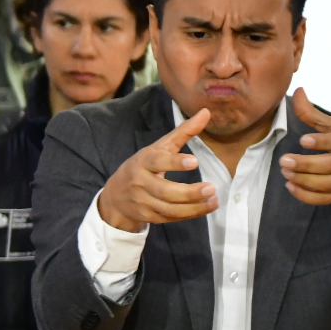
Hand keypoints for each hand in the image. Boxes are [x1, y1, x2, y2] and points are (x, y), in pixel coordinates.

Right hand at [97, 108, 218, 231]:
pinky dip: (191, 213)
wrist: (116, 196)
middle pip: (165, 191)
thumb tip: (206, 112)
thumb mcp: (159, 147)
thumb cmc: (144, 166)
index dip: (175, 163)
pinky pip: (172, 217)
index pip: (157, 162)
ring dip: (194, 206)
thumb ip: (183, 132)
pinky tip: (207, 207)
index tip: (194, 162)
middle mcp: (140, 183)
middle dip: (189, 192)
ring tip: (214, 199)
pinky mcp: (149, 216)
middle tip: (211, 188)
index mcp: (143, 161)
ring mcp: (143, 202)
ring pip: (170, 208)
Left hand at [281, 88, 330, 221]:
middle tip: (283, 161)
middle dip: (304, 164)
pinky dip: (305, 195)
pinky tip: (291, 186)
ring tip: (285, 172)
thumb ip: (315, 115)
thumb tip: (298, 91)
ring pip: (325, 183)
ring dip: (302, 179)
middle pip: (329, 165)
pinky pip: (324, 198)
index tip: (303, 140)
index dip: (321, 142)